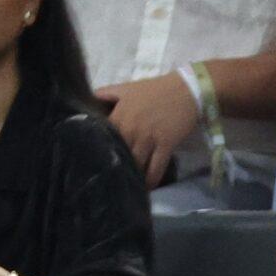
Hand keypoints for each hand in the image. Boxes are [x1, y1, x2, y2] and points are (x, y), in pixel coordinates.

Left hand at [97, 74, 202, 188]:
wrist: (187, 90)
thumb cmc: (155, 89)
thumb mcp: (125, 88)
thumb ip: (104, 94)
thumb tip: (87, 101)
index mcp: (119, 115)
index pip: (105, 138)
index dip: (102, 150)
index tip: (99, 159)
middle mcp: (131, 129)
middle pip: (120, 154)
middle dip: (116, 165)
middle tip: (112, 177)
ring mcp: (149, 139)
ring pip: (137, 163)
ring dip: (133, 175)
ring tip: (129, 185)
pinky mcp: (166, 145)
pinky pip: (156, 167)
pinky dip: (152, 179)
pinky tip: (147, 188)